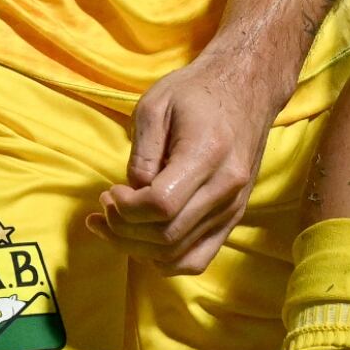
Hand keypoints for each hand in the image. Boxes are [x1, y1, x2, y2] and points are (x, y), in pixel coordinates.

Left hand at [96, 47, 289, 273]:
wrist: (246, 90)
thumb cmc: (195, 92)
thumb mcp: (154, 106)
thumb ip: (141, 155)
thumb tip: (131, 195)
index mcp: (207, 155)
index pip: (161, 206)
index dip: (126, 209)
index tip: (109, 192)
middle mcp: (226, 190)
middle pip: (167, 236)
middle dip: (123, 230)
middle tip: (103, 208)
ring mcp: (233, 209)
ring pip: (179, 255)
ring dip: (137, 248)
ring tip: (112, 224)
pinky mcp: (233, 218)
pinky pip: (198, 259)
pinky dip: (165, 259)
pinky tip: (141, 241)